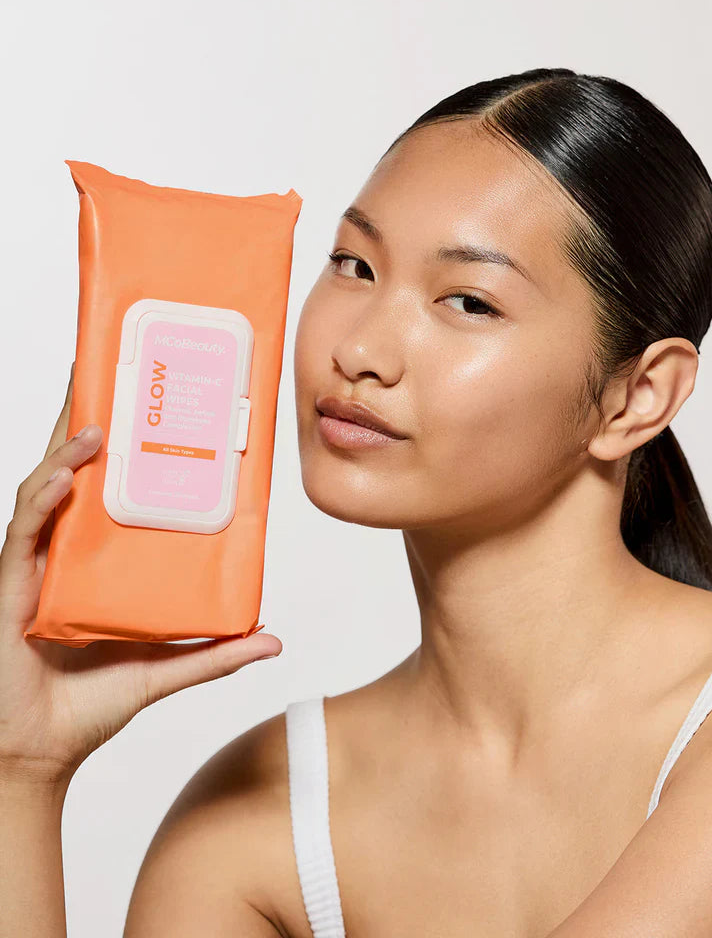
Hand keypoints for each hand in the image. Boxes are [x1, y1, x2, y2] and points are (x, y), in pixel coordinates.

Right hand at [0, 362, 282, 785]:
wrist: (38, 752)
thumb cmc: (88, 706)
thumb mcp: (168, 670)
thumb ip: (216, 653)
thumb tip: (273, 637)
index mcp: (95, 560)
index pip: (106, 489)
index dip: (120, 444)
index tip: (146, 402)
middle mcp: (64, 551)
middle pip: (74, 473)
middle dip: (87, 419)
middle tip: (107, 371)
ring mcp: (35, 563)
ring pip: (47, 487)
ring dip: (70, 448)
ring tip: (100, 416)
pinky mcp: (13, 583)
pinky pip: (26, 528)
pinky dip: (46, 496)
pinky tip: (69, 473)